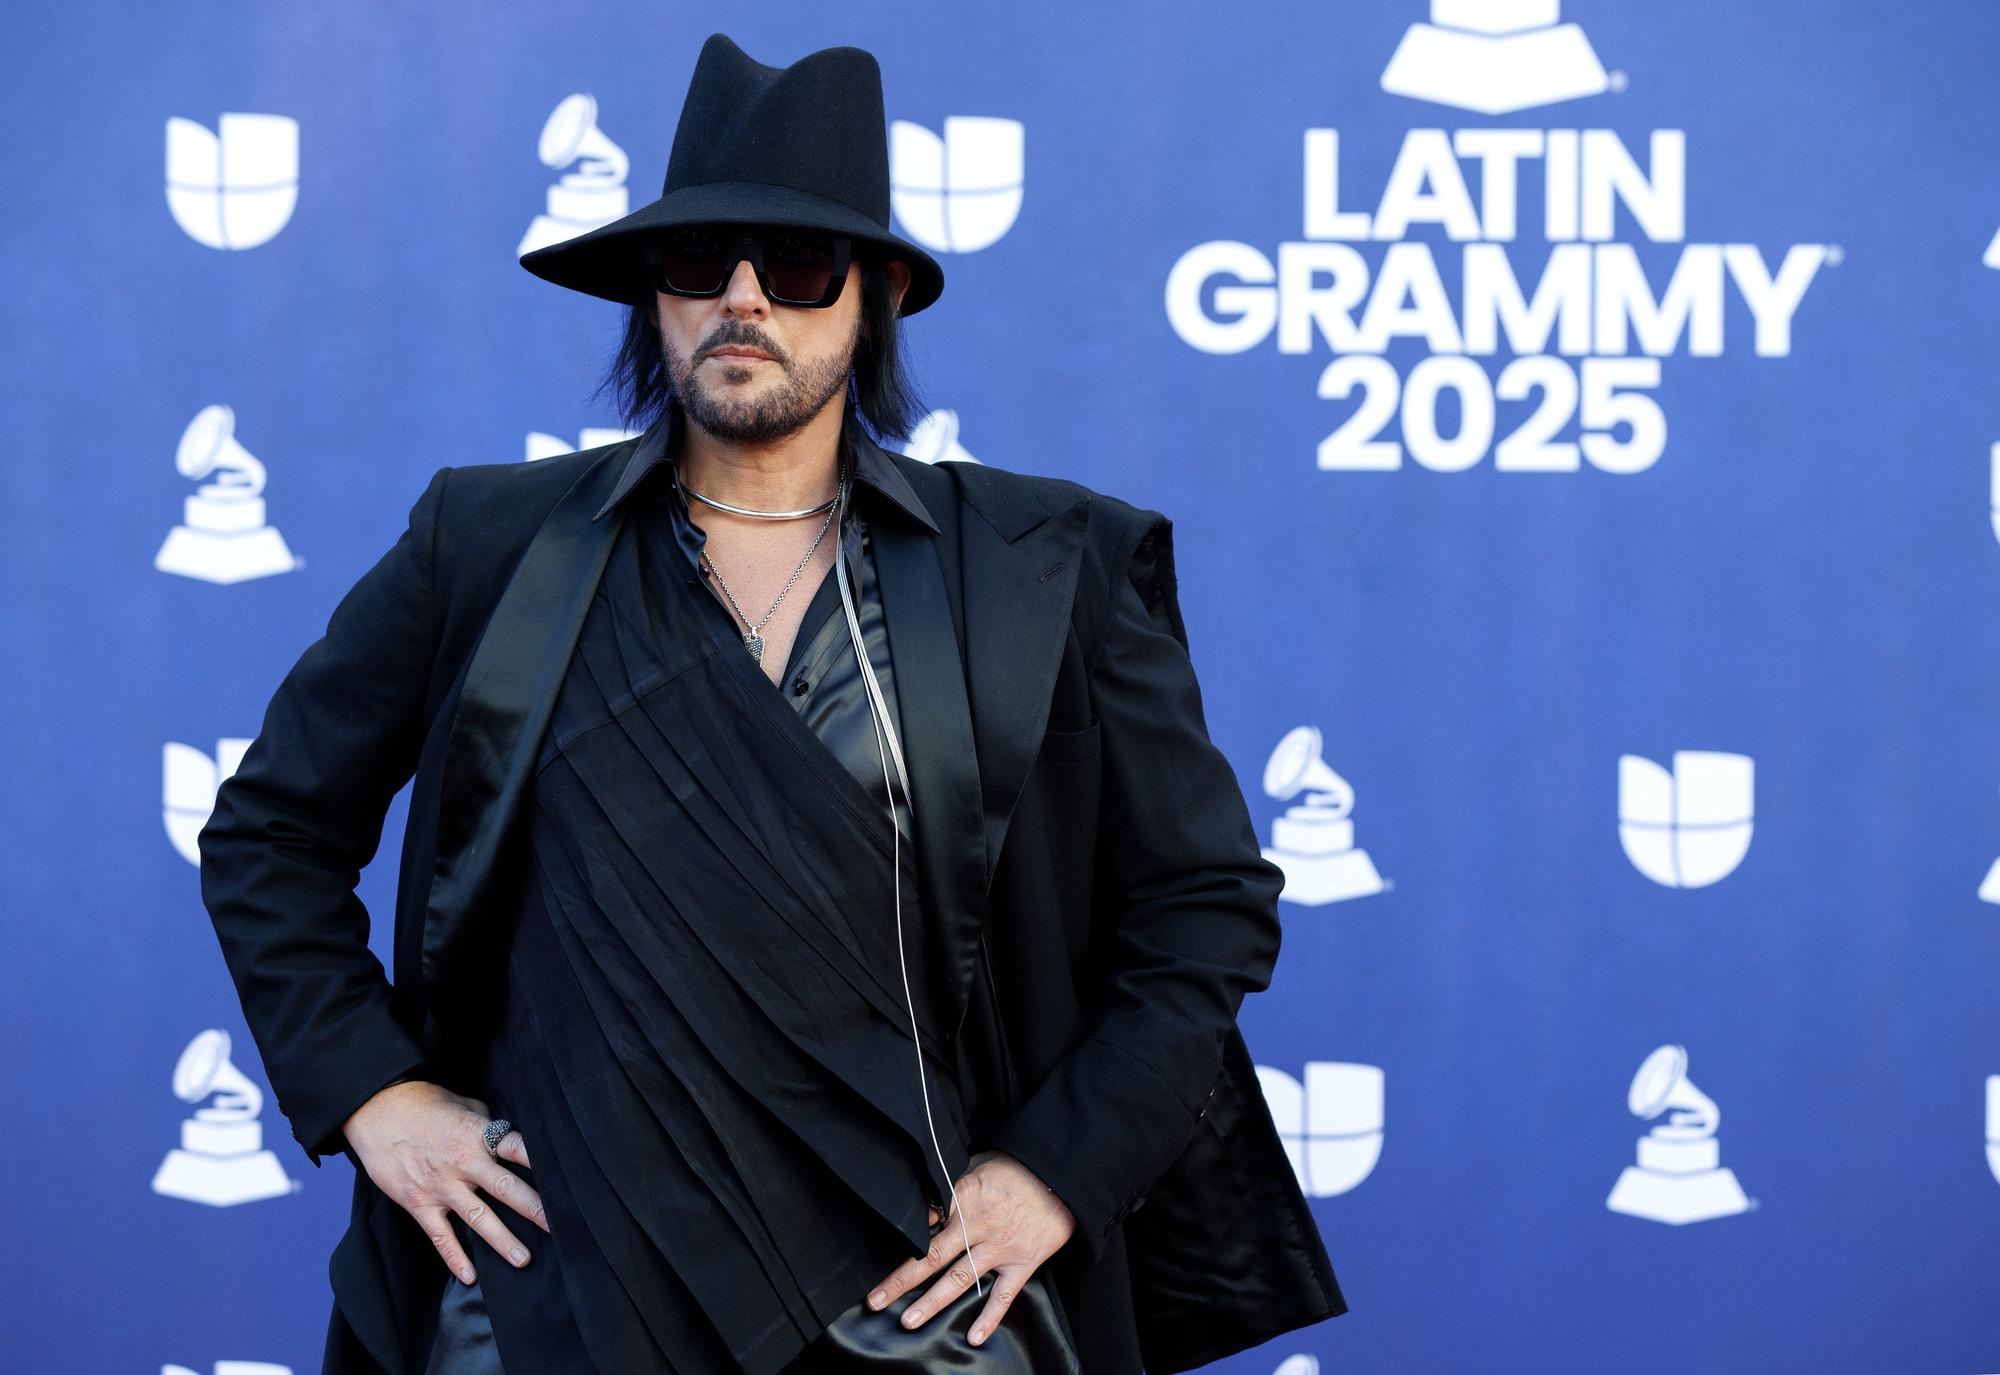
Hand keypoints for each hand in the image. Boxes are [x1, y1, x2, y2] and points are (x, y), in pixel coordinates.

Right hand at [340, 1079, 548, 1284]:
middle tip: (558, 1227)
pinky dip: (454, 1257)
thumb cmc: (425, 1105)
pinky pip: (440, 1236)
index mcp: (478, 1135)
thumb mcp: (465, 1105)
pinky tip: (470, 1276)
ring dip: (502, 1241)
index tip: (565, 1180)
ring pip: (478, 1217)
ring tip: (524, 1259)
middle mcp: (463, 1162)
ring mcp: (441, 1186)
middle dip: (533, 1208)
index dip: (541, 1163)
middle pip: (505, 1187)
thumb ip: (489, 1125)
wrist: (379, 1112)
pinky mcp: (419, 1203)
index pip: (517, 1149)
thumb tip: (509, 1136)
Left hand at [863, 1149, 1075, 1346]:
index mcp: (963, 1197)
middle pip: (932, 1257)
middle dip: (901, 1280)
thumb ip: (951, 1184)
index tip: (875, 1255)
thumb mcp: (976, 1163)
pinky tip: (973, 1337)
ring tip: (908, 1320)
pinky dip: (989, 1318)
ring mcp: (1000, 1246)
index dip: (899, 1238)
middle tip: (876, 1300)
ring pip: (960, 1279)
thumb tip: (924, 1194)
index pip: (924, 1222)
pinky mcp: (1023, 1262)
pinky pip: (1004, 1295)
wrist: (1060, 1174)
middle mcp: (978, 1225)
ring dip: (932, 1302)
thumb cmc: (1016, 1166)